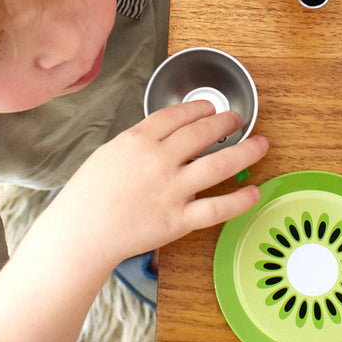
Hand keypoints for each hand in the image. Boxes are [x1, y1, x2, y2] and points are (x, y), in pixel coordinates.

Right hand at [64, 100, 267, 268]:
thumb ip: (140, 142)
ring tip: (261, 144)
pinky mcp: (178, 220)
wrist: (81, 233)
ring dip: (246, 152)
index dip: (199, 109)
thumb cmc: (88, 195)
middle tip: (238, 120)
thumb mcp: (109, 152)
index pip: (178, 115)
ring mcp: (171, 190)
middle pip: (202, 133)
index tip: (210, 108)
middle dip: (226, 123)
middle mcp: (159, 160)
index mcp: (138, 140)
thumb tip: (166, 135)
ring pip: (219, 165)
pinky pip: (217, 208)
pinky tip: (254, 191)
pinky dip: (240, 200)